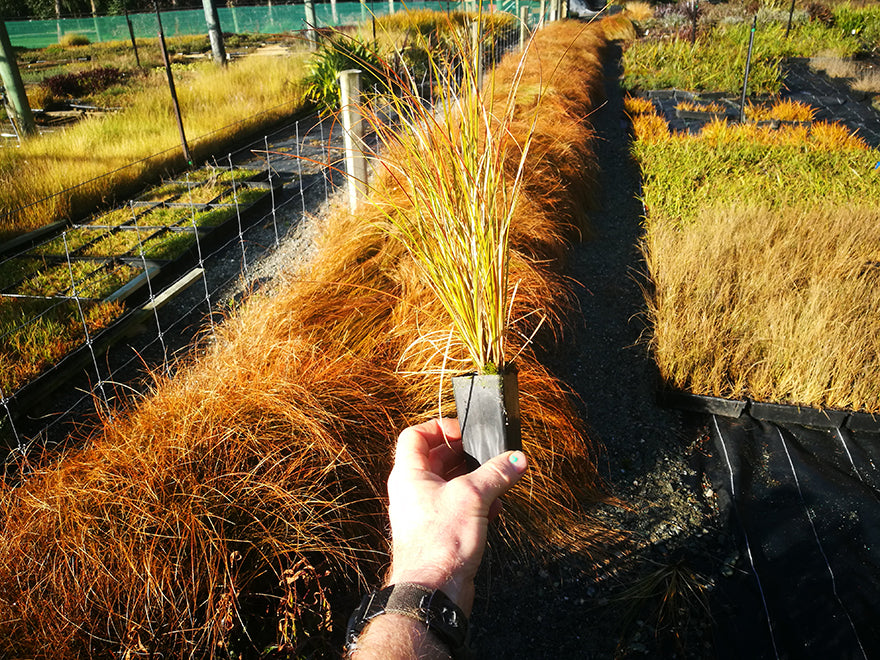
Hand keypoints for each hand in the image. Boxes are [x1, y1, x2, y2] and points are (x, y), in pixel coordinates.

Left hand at [385, 418, 527, 615]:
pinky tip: (495, 508)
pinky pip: (457, 507)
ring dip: (475, 481)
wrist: (432, 590)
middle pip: (436, 458)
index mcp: (409, 474)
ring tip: (498, 483)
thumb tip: (516, 459)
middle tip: (488, 455)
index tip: (464, 431)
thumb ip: (495, 473)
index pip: (415, 436)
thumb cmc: (439, 542)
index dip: (439, 427)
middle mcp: (413, 490)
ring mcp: (424, 511)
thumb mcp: (472, 497)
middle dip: (465, 456)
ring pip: (451, 484)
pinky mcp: (438, 530)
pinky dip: (476, 503)